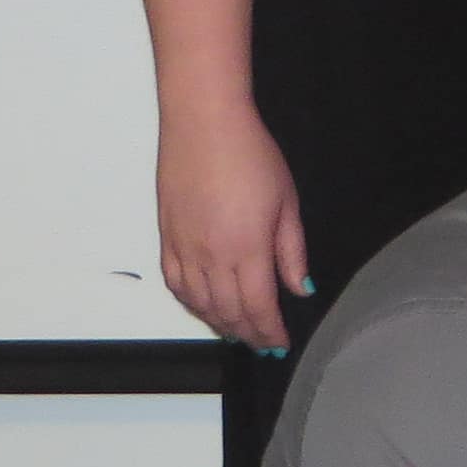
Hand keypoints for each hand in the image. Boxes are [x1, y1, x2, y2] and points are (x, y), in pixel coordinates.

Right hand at [158, 104, 308, 350]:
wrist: (204, 123)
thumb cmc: (250, 154)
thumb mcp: (286, 202)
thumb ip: (291, 252)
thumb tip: (299, 288)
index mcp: (247, 249)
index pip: (258, 308)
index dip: (270, 332)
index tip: (280, 343)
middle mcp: (211, 255)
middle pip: (228, 312)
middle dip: (248, 334)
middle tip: (263, 343)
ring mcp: (184, 248)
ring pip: (199, 304)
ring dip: (220, 324)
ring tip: (238, 332)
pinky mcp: (166, 236)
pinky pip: (175, 284)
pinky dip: (191, 304)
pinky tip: (204, 307)